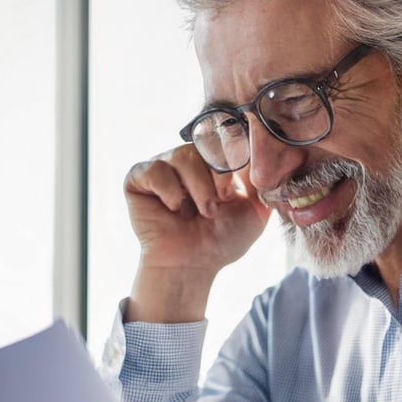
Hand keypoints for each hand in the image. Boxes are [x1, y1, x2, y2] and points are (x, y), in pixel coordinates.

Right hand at [123, 145, 270, 320]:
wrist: (194, 265)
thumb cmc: (222, 240)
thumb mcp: (255, 208)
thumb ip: (261, 179)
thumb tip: (263, 151)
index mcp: (213, 162)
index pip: (225, 136)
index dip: (235, 155)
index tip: (238, 183)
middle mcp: (187, 159)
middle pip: (206, 143)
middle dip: (220, 174)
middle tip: (221, 201)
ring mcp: (163, 166)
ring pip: (184, 155)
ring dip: (199, 187)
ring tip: (203, 211)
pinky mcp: (138, 178)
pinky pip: (155, 169)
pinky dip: (170, 191)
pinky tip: (174, 208)